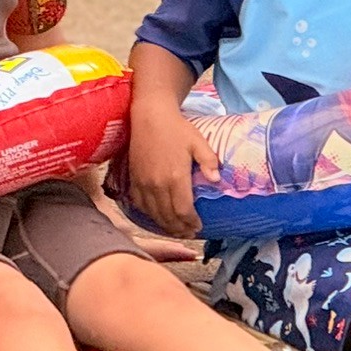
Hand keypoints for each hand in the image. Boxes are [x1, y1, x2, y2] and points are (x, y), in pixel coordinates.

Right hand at [125, 97, 218, 238]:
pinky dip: (148, 214)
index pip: (183, 211)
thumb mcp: (199, 142)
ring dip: (164, 225)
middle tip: (189, 234)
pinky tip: (156, 216)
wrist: (149, 116)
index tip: (199, 227)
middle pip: (168, 217)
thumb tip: (217, 180)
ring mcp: (143, 182)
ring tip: (175, 230)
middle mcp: (157, 184)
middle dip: (179, 229)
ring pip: (153, 213)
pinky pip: (139, 204)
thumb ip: (209, 162)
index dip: (191, 223)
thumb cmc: (177, 128)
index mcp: (176, 177)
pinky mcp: (133, 179)